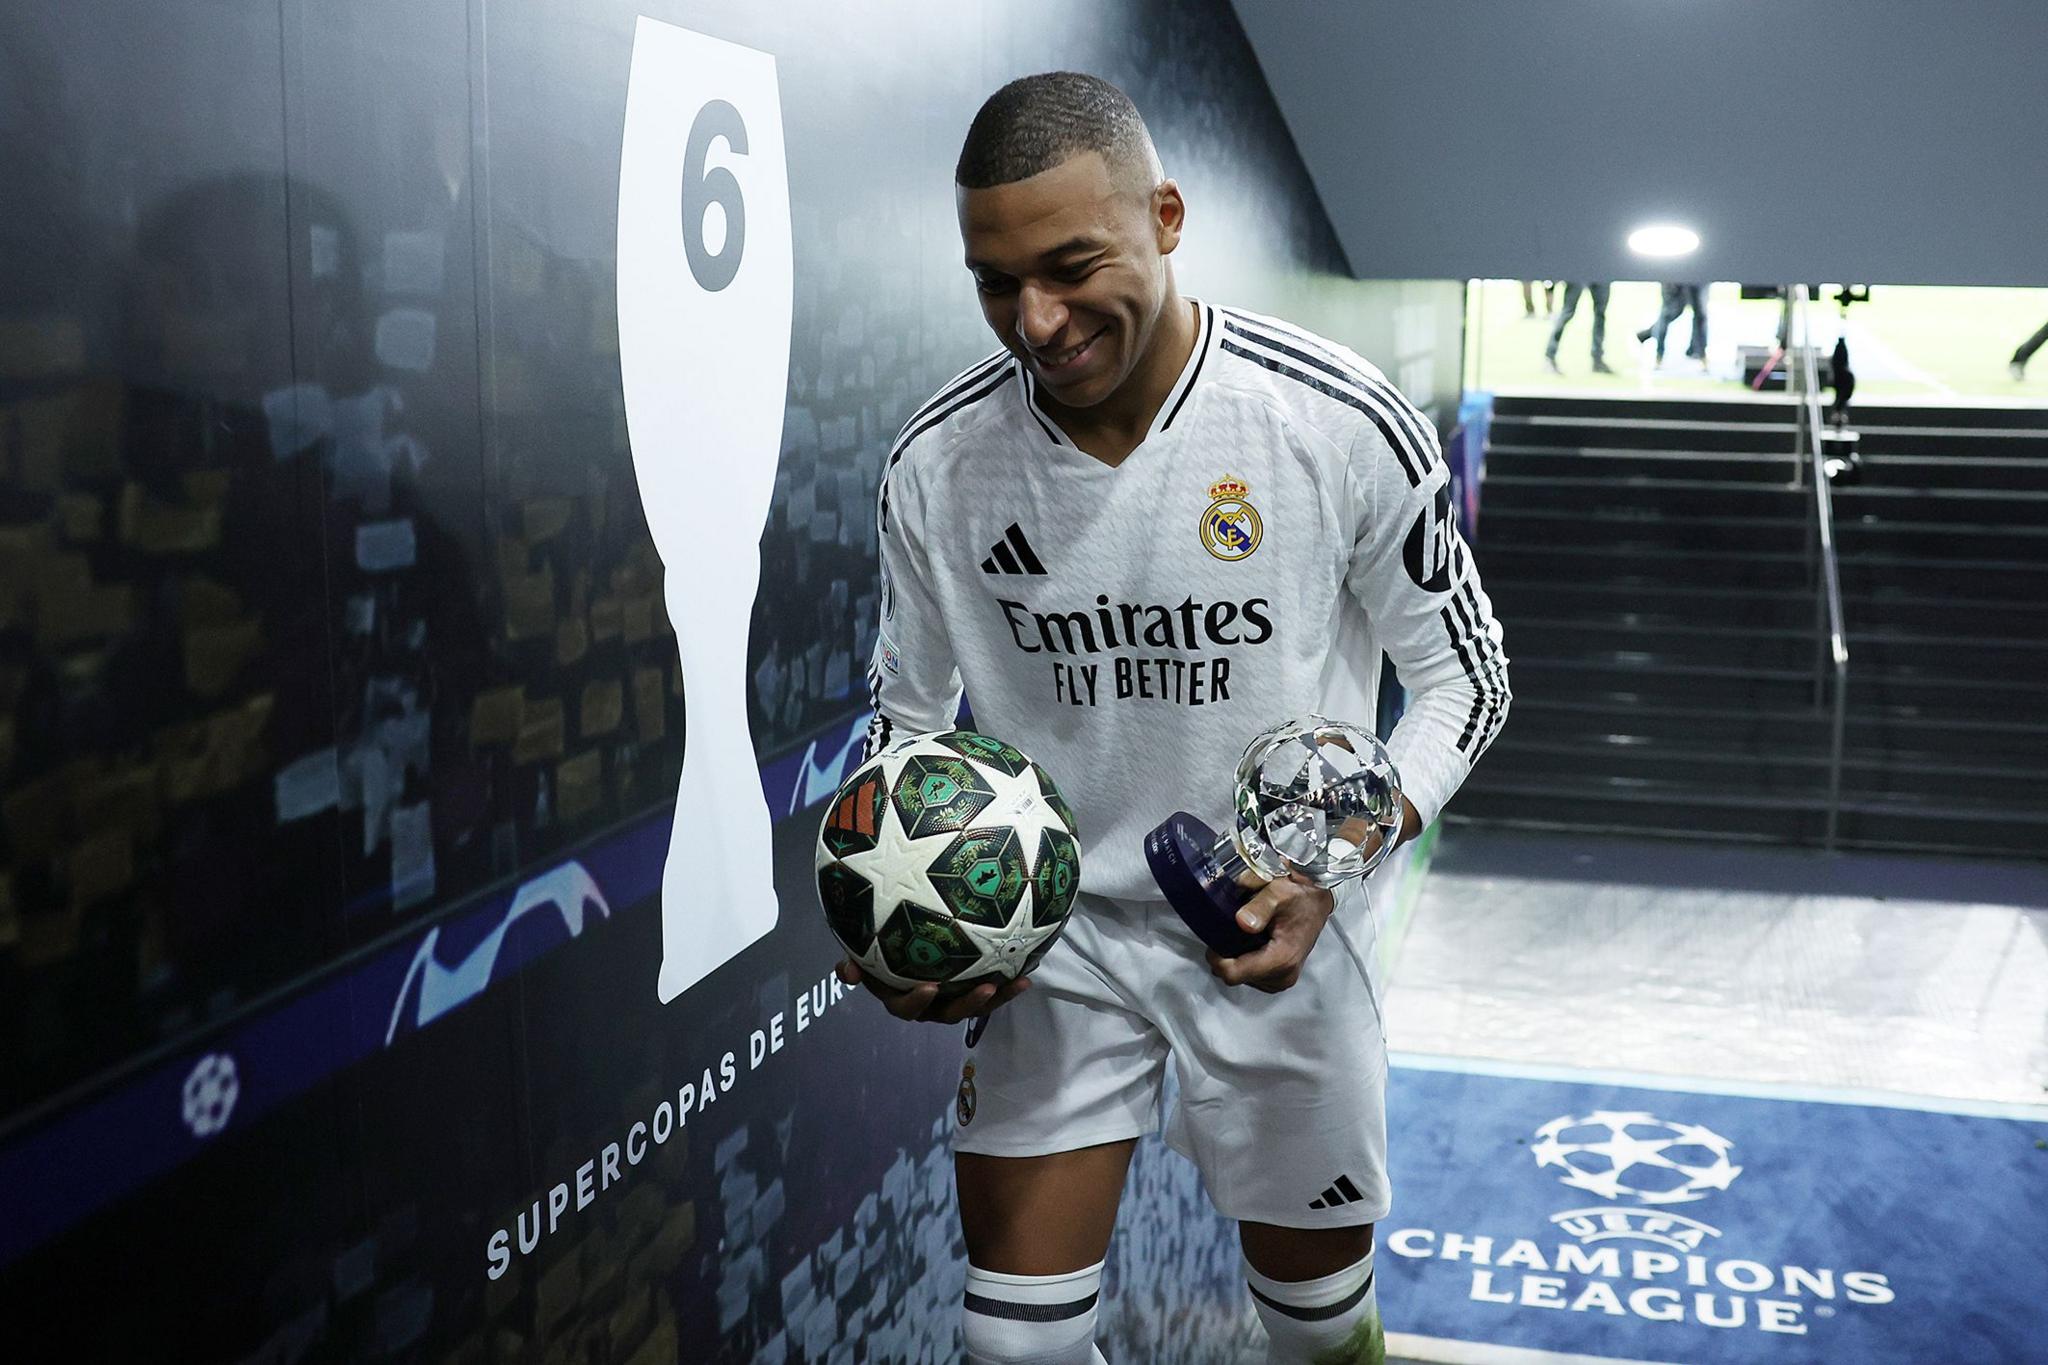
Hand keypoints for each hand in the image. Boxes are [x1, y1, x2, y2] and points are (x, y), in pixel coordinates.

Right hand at [835, 958, 1030, 1023]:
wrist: (906, 936)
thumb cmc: (883, 943)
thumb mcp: (865, 952)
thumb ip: (855, 962)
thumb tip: (847, 971)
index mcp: (901, 996)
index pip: (905, 1007)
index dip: (915, 1001)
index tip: (928, 987)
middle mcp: (929, 1003)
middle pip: (947, 1012)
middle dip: (967, 1004)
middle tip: (984, 988)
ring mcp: (952, 998)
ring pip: (973, 1004)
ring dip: (994, 998)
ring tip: (1012, 983)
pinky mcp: (971, 989)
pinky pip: (991, 992)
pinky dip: (1008, 987)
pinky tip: (1026, 977)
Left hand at [1206, 874, 1334, 992]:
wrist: (1316, 900)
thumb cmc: (1299, 895)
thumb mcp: (1278, 892)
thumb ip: (1259, 907)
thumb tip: (1242, 922)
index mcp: (1282, 959)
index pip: (1234, 974)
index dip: (1217, 958)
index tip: (1214, 938)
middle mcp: (1284, 975)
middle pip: (1236, 976)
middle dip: (1227, 956)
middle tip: (1229, 931)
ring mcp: (1284, 979)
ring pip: (1242, 977)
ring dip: (1237, 958)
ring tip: (1243, 935)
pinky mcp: (1282, 977)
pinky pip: (1253, 975)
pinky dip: (1246, 960)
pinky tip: (1251, 943)